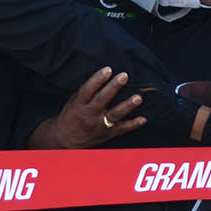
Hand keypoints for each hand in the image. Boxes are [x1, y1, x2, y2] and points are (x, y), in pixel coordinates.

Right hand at [30, 67, 144, 148]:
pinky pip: (122, 129)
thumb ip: (86, 91)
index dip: (97, 80)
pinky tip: (143, 119)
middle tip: (124, 76)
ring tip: (138, 97)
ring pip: (114, 115)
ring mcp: (100, 125)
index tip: (108, 69)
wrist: (67, 140)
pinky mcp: (108, 134)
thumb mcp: (73, 102)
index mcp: (79, 105)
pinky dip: (133, 124)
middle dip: (114, 87)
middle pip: (102, 100)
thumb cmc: (72, 116)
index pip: (88, 90)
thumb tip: (102, 75)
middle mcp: (90, 115)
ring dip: (127, 106)